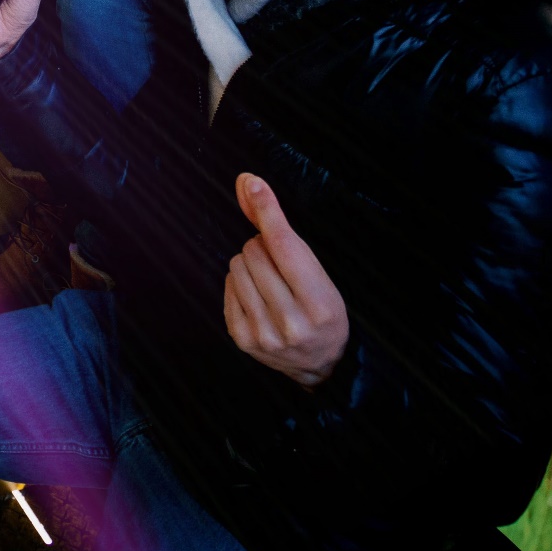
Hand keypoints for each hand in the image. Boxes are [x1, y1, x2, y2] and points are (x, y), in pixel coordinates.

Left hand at [223, 174, 348, 388]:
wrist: (322, 366)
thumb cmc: (324, 312)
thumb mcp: (320, 274)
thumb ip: (283, 232)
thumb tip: (249, 185)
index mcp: (319, 304)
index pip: (284, 247)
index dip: (267, 212)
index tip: (253, 184)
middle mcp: (291, 322)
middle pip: (254, 252)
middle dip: (264, 247)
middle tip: (280, 265)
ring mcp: (264, 335)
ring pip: (237, 266)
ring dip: (250, 264)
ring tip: (271, 282)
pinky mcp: (243, 339)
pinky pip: (228, 285)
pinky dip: (241, 283)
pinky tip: (258, 296)